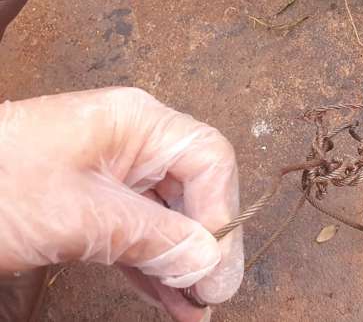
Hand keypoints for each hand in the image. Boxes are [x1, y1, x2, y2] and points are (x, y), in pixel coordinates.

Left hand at [0, 87, 242, 320]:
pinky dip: (155, 268)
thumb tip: (208, 261)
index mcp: (137, 122)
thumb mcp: (79, 215)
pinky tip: (172, 302)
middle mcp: (133, 143)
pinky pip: (139, 235)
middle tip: (212, 296)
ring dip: (184, 265)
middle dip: (206, 244)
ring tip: (197, 311)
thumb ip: (152, 237)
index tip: (214, 266)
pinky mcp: (92, 205)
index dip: (219, 212)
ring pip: (169, 218)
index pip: (207, 159)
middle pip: (194, 189)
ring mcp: (113, 174)